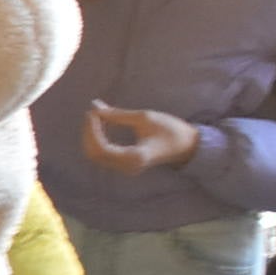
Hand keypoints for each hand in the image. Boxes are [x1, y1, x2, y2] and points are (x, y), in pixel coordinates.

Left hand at [82, 100, 198, 174]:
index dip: (92, 130)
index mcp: (135, 158)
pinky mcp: (124, 165)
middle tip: (93, 111)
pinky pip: (102, 155)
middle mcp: (128, 167)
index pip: (101, 148)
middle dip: (88, 132)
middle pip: (94, 153)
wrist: (186, 145)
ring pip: (95, 155)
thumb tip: (94, 106)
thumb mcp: (144, 118)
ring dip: (91, 135)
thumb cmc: (170, 129)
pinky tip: (101, 124)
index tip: (93, 112)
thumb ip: (117, 114)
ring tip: (97, 116)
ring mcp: (125, 168)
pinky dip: (97, 139)